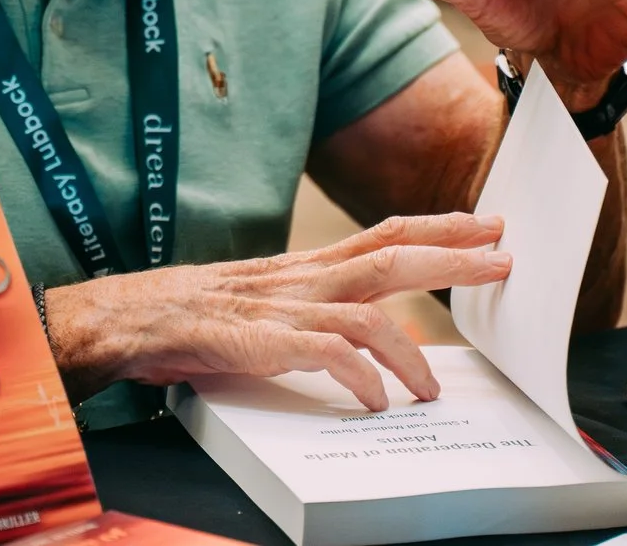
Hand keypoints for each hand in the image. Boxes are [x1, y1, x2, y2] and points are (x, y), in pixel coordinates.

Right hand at [43, 214, 511, 409]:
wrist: (120, 321)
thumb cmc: (182, 319)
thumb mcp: (255, 305)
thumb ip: (305, 315)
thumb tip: (358, 337)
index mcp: (300, 268)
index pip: (381, 234)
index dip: (438, 227)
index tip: (487, 224)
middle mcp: (298, 279)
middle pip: (392, 255)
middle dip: (454, 255)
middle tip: (506, 258)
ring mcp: (280, 308)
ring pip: (370, 308)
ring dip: (414, 349)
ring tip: (434, 387)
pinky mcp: (259, 340)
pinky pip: (327, 353)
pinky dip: (360, 377)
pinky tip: (375, 402)